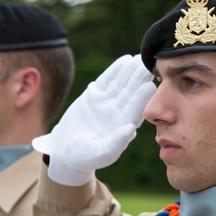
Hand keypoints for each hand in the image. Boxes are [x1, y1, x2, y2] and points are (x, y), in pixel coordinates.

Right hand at [33, 55, 155, 185]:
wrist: (66, 150)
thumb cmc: (85, 157)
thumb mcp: (100, 153)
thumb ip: (115, 143)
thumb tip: (131, 129)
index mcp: (123, 126)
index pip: (135, 110)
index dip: (141, 98)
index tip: (149, 86)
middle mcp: (119, 112)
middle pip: (130, 93)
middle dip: (139, 80)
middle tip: (149, 66)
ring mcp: (108, 102)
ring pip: (121, 84)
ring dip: (130, 71)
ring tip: (139, 58)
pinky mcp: (96, 95)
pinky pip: (107, 79)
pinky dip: (115, 69)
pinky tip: (126, 59)